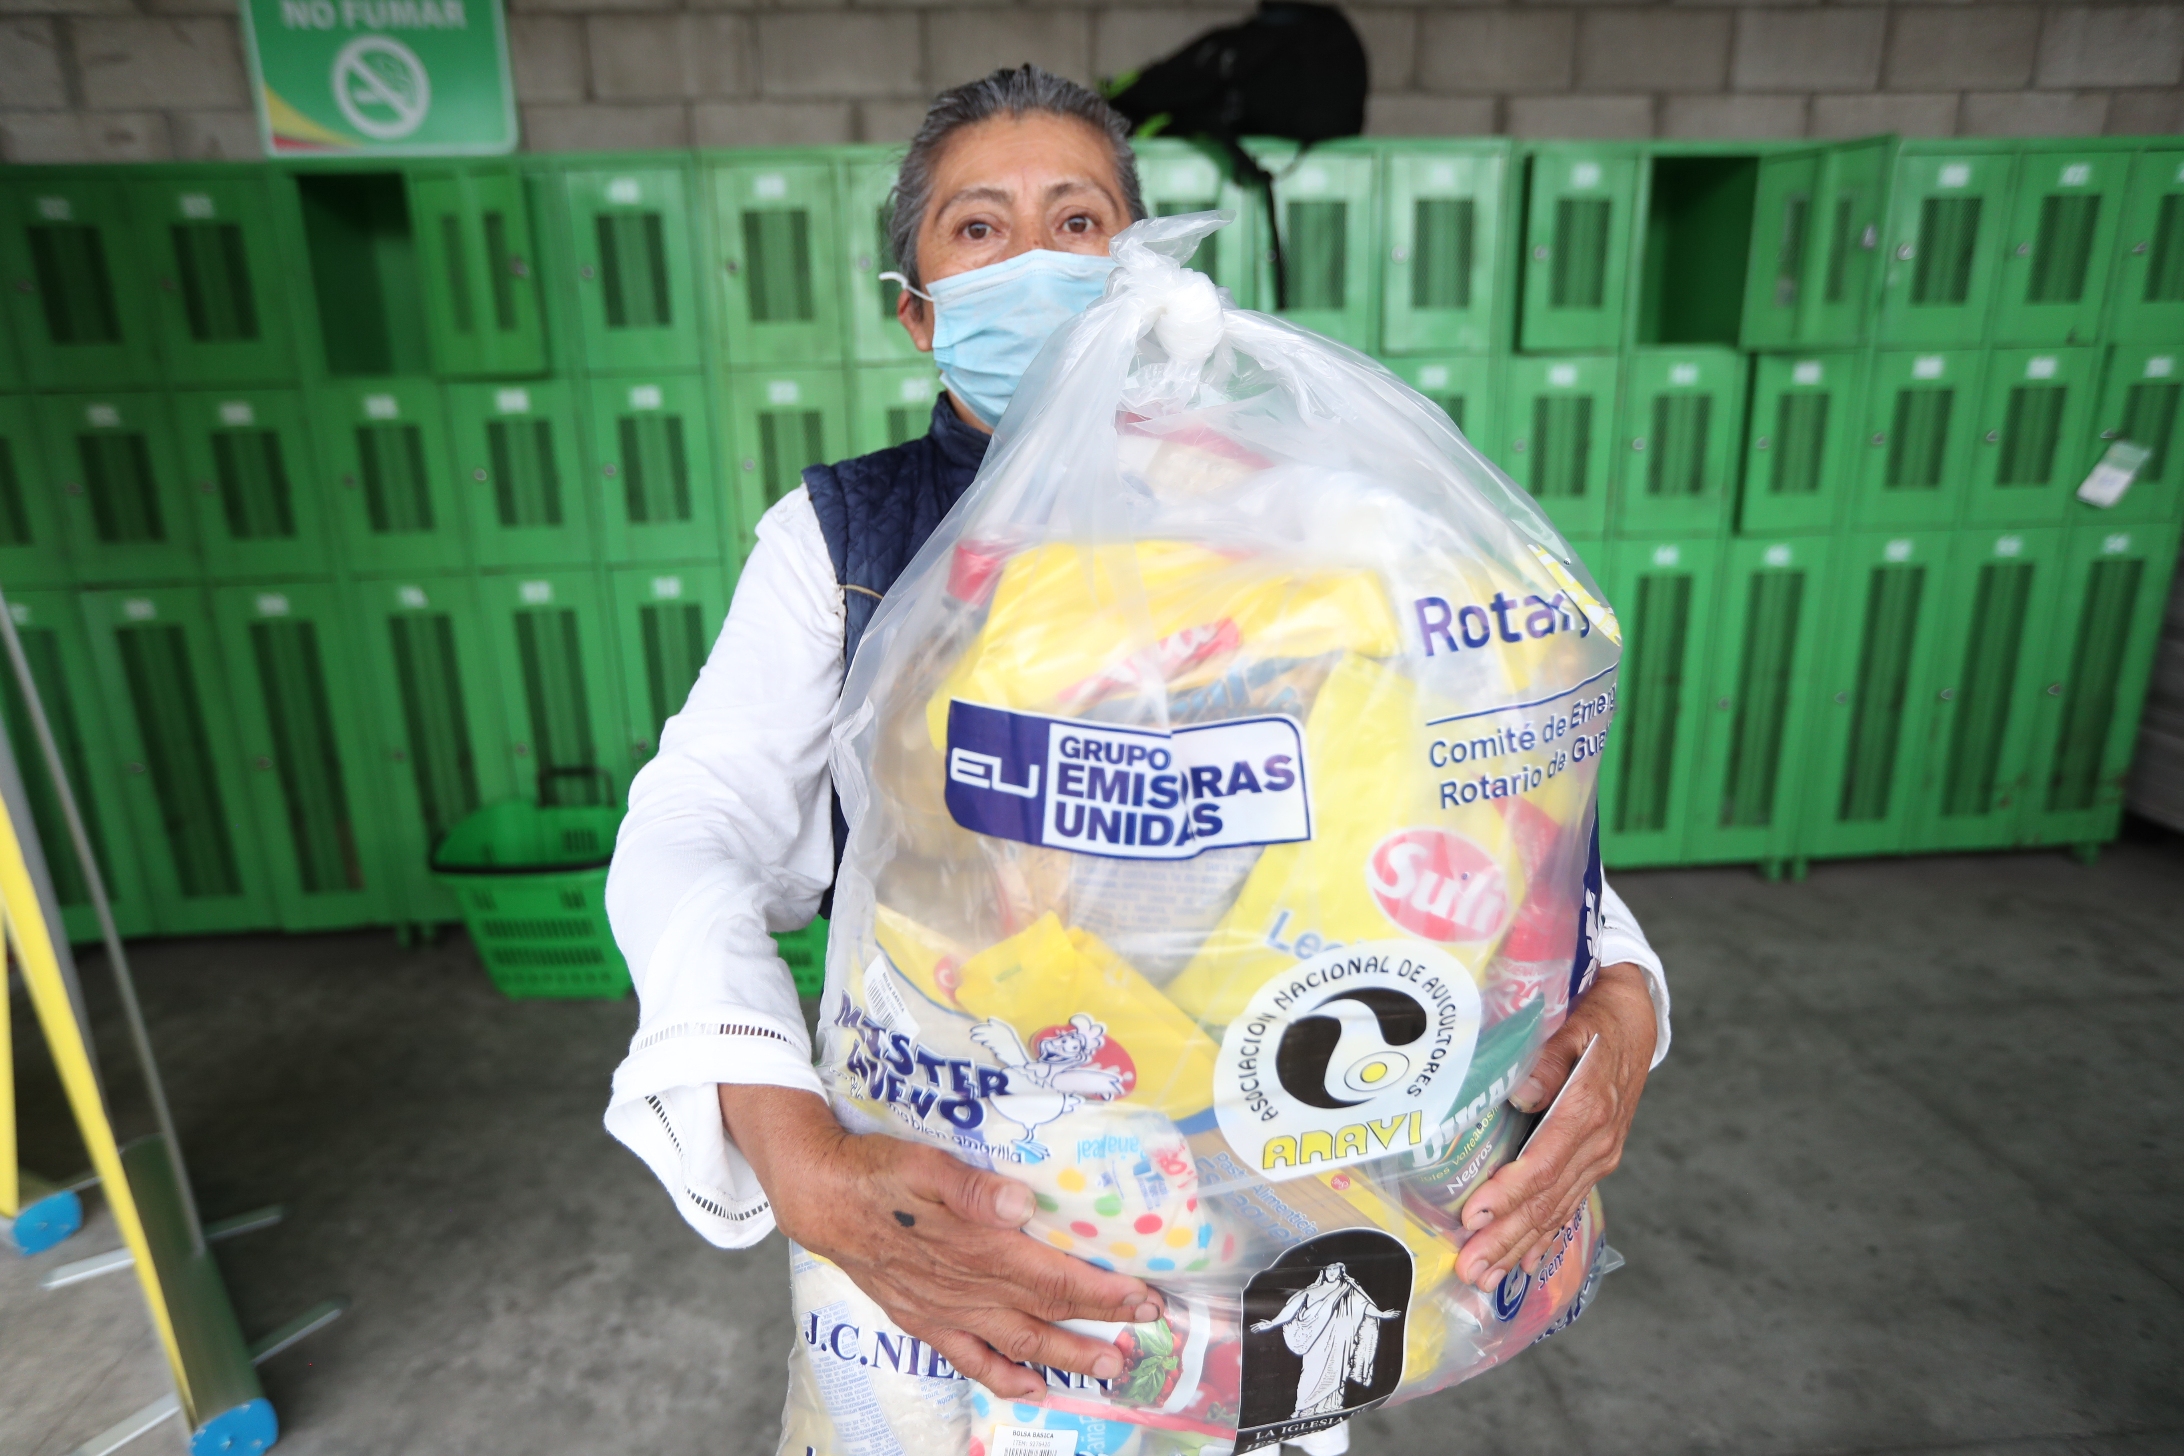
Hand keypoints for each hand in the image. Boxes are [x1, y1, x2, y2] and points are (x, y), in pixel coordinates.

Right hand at [719, 1085, 1161, 1398]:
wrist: (821, 1199)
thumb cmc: (878, 1172)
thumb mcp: (922, 1163)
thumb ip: (971, 1187)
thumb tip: (1020, 1203)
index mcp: (976, 1245)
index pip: (1053, 1275)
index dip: (1102, 1291)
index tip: (1144, 1297)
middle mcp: (967, 1286)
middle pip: (1046, 1309)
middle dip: (1100, 1324)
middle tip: (1145, 1332)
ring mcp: (946, 1309)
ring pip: (1017, 1341)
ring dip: (1065, 1357)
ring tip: (1107, 1369)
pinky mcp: (924, 1320)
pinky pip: (970, 1359)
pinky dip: (1004, 1377)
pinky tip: (1032, 1388)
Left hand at [1454, 961, 1656, 1289]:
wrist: (1634, 1020)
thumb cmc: (1594, 1018)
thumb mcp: (1573, 1025)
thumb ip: (1548, 1059)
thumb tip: (1523, 1094)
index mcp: (1587, 1111)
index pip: (1542, 1165)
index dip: (1508, 1195)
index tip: (1474, 1216)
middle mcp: (1596, 1143)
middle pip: (1546, 1200)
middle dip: (1505, 1238)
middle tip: (1470, 1268)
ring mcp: (1599, 1156)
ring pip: (1555, 1210)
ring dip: (1519, 1247)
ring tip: (1486, 1278)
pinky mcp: (1597, 1160)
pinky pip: (1569, 1205)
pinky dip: (1546, 1237)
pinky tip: (1525, 1263)